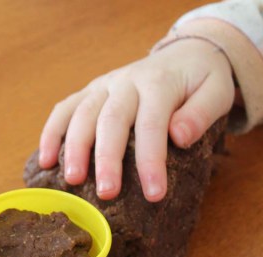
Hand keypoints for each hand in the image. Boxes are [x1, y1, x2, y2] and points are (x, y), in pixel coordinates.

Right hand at [38, 38, 234, 201]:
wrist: (184, 55)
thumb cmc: (200, 82)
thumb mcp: (217, 92)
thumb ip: (201, 114)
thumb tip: (178, 136)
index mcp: (159, 84)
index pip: (151, 125)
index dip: (150, 161)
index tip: (153, 195)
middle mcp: (126, 82)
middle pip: (110, 120)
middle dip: (106, 159)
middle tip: (106, 193)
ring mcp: (104, 86)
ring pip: (81, 114)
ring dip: (73, 148)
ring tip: (71, 181)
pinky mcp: (90, 92)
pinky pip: (64, 109)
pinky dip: (51, 133)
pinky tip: (46, 161)